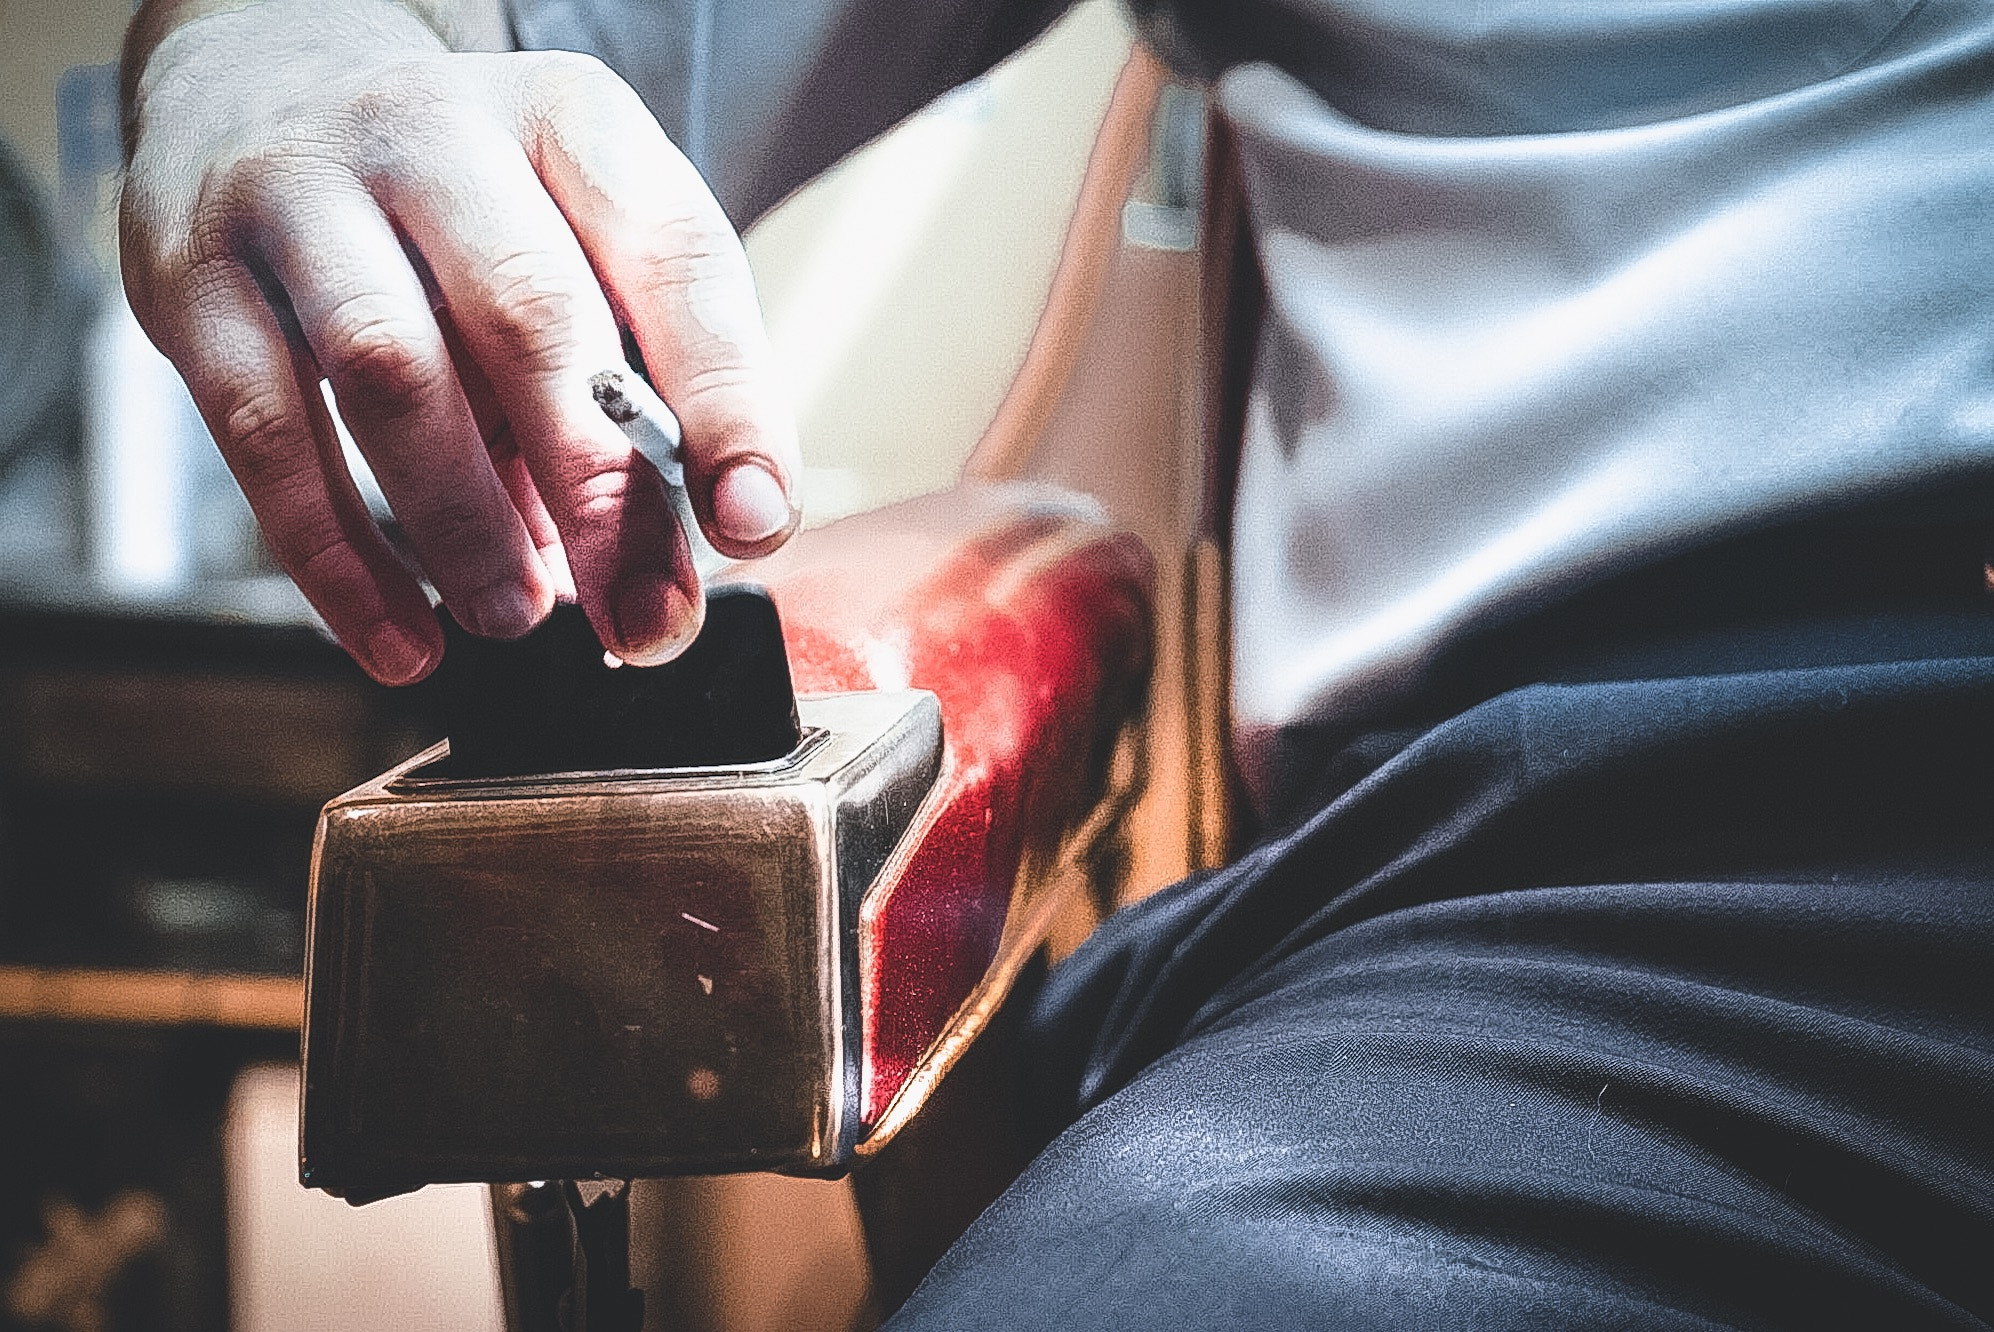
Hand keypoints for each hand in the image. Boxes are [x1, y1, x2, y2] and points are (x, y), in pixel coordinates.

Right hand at [120, 0, 799, 681]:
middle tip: (638, 618)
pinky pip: (265, 435)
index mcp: (571, 123)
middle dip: (596, 490)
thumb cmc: (467, 201)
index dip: (727, 402)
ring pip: (390, 368)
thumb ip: (642, 384)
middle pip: (531, 315)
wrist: (261, 73)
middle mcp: (435, 137)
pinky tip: (400, 636)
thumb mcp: (582, 240)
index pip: (674, 260)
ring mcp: (299, 195)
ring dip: (465, 522)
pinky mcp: (191, 275)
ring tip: (516, 614)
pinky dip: (338, 558)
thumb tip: (671, 560)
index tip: (751, 524)